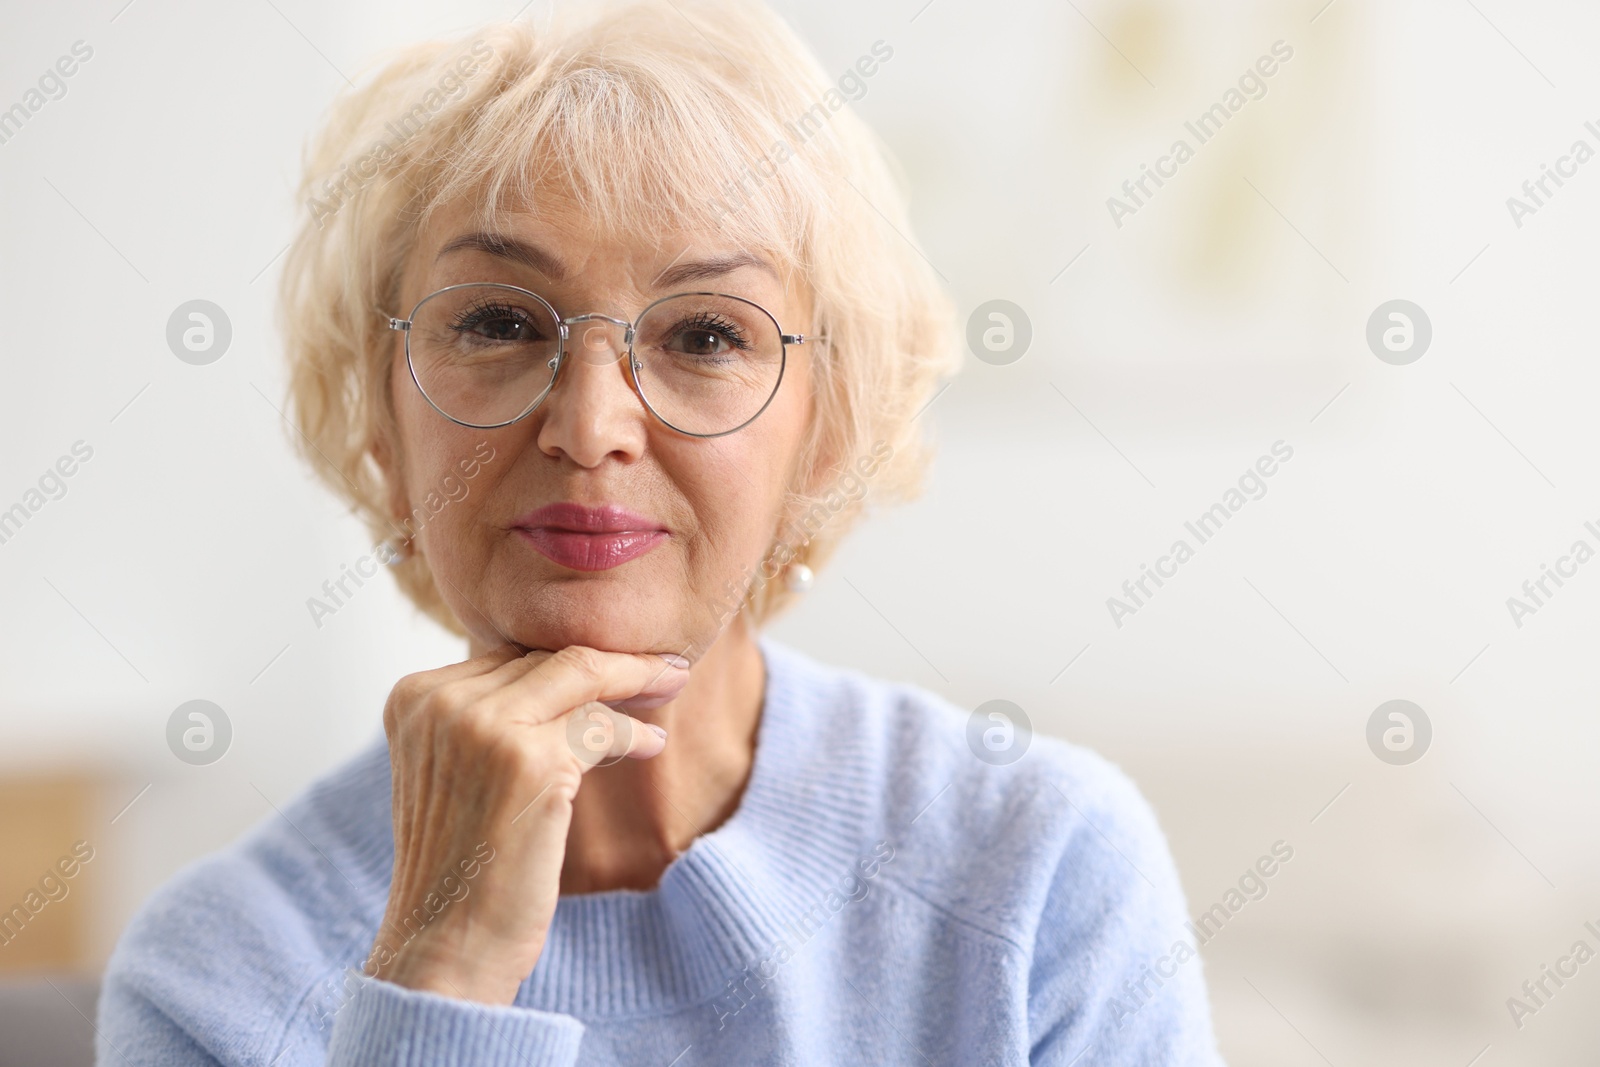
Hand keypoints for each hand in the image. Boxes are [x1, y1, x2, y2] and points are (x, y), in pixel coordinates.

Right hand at [368, 644, 689, 1004]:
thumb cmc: (461, 864)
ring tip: (670, 688)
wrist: (445, 946)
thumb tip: (568, 672)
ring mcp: (483, 727)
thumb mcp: (455, 770)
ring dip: (635, 680)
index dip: (568, 658)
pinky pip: (600, 724)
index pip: (508, 654)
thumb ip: (487, 716)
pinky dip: (633, 730)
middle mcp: (440, 702)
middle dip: (612, 660)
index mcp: (413, 697)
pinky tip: (651, 742)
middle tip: (664, 666)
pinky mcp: (530, 762)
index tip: (617, 663)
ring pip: (579, 675)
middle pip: (545, 656)